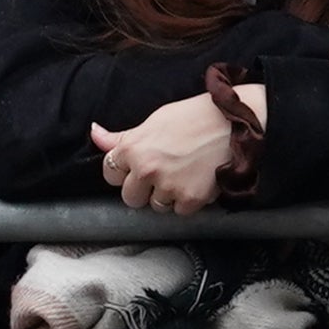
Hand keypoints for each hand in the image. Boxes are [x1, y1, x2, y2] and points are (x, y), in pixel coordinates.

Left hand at [90, 87, 258, 218]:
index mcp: (132, 149)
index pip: (110, 174)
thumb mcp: (154, 121)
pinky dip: (188, 201)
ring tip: (184, 173)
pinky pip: (180, 212)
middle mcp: (146, 170)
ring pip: (156, 207)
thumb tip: (94, 133)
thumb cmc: (193, 117)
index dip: (124, 171)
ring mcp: (168, 187)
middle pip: (130, 198)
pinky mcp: (190, 199)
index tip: (139, 165)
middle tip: (164, 173)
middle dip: (144, 189)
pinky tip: (198, 180)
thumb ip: (123, 137)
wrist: (234, 122)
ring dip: (167, 196)